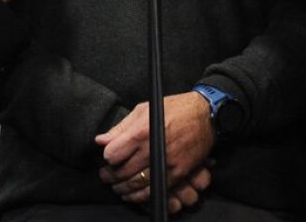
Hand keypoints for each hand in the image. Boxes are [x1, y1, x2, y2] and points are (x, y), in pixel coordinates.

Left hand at [95, 92, 214, 204]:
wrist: (205, 115)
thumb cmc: (174, 109)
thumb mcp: (144, 109)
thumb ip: (121, 127)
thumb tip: (100, 141)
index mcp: (141, 131)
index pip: (112, 154)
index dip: (107, 157)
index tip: (108, 157)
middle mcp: (152, 148)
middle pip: (122, 172)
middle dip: (110, 176)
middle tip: (106, 176)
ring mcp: (165, 162)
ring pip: (135, 184)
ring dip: (122, 188)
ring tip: (117, 186)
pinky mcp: (177, 173)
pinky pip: (153, 190)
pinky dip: (139, 196)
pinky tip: (132, 194)